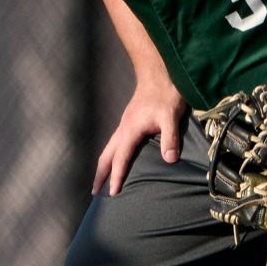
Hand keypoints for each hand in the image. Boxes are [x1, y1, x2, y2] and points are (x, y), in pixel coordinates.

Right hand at [94, 81, 188, 195]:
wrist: (159, 73)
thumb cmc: (165, 93)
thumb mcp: (171, 116)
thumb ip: (170, 138)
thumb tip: (169, 160)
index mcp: (131, 129)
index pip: (121, 158)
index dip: (116, 176)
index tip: (113, 192)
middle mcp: (123, 128)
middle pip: (106, 155)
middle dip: (100, 174)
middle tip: (95, 192)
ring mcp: (125, 124)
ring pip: (109, 148)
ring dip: (104, 165)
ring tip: (100, 181)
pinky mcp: (129, 121)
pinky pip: (115, 142)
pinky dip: (111, 155)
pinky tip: (116, 159)